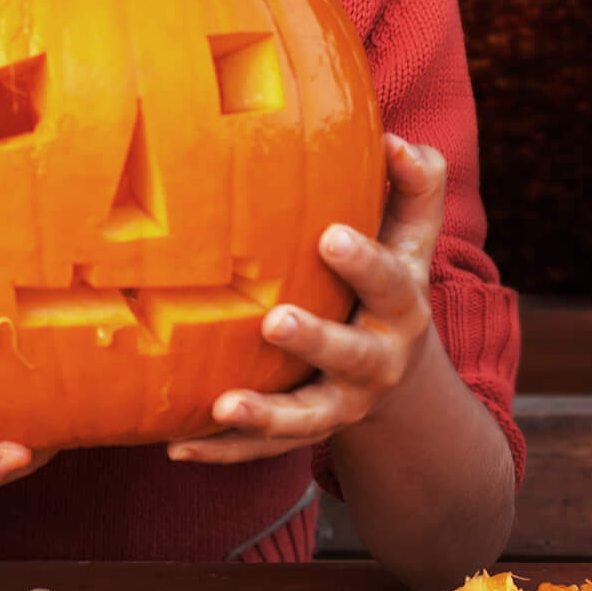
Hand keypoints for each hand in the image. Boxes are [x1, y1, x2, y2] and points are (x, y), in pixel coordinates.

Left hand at [168, 132, 447, 464]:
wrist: (401, 381)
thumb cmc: (388, 282)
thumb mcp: (411, 238)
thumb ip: (413, 185)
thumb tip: (398, 140)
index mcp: (401, 307)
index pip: (388, 281)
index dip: (364, 261)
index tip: (331, 236)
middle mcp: (376, 361)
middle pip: (352, 355)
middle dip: (316, 339)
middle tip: (275, 321)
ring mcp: (340, 403)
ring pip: (307, 417)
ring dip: (266, 414)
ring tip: (224, 404)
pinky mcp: (303, 433)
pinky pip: (262, 450)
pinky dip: (222, 448)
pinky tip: (177, 445)